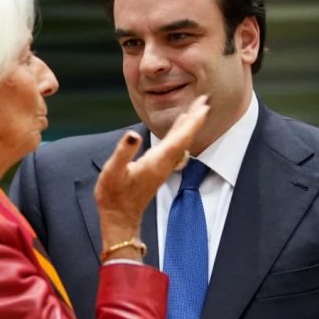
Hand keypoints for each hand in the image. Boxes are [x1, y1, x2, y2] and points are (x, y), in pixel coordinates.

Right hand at [95, 96, 208, 255]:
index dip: (192, 121)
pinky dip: (179, 135)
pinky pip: (174, 148)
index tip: (204, 106)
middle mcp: (163, 163)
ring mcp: (161, 167)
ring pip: (180, 142)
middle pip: (184, 137)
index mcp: (156, 161)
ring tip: (195, 110)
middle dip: (195, 119)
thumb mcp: (113, 172)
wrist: (119, 218)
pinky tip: (177, 130)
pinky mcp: (157, 169)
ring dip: (188, 126)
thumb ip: (124, 152)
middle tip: (205, 100)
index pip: (179, 137)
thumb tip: (132, 134)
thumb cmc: (114, 196)